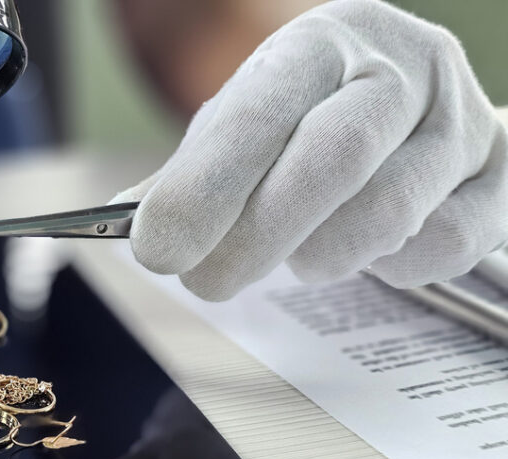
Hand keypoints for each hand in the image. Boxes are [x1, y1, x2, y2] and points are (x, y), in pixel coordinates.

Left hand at [117, 0, 507, 299]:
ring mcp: (460, 117)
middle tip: (205, 283)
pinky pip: (444, 244)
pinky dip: (390, 266)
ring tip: (291, 258)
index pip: (261, 110)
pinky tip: (363, 251)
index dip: (205, 186)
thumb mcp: (240, 124)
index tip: (156, 248)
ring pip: (390, 209)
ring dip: (320, 254)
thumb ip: (188, 172)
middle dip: (257, 234)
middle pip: (334, 156)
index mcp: (320, 43)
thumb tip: (122, 221)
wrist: (400, 95)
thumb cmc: (302, 117)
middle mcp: (402, 65)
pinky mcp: (500, 173)